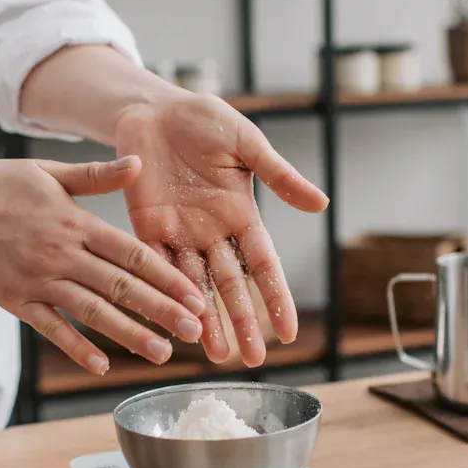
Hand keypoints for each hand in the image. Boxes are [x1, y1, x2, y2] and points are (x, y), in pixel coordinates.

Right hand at [0, 156, 207, 374]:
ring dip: (129, 333)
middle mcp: (62, 254)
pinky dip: (76, 346)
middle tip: (196, 330)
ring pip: (92, 311)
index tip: (196, 294)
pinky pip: (51, 328)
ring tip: (162, 352)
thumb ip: (97, 175)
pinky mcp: (15, 299)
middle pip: (121, 286)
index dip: (167, 276)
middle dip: (162, 310)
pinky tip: (102, 365)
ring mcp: (38, 279)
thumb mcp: (50, 171)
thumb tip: (139, 164)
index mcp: (76, 222)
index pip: (132, 253)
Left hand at [115, 95, 329, 367]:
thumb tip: (321, 204)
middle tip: (253, 360)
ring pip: (193, 284)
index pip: (263, 264)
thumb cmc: (205, 121)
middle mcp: (211, 231)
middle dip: (242, 321)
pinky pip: (153, 264)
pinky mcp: (145, 226)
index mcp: (240, 213)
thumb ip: (278, 175)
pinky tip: (170, 320)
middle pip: (230, 284)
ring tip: (214, 354)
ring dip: (204, 318)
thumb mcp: (247, 144)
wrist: (155, 107)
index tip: (291, 331)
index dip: (276, 297)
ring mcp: (178, 232)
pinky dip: (161, 291)